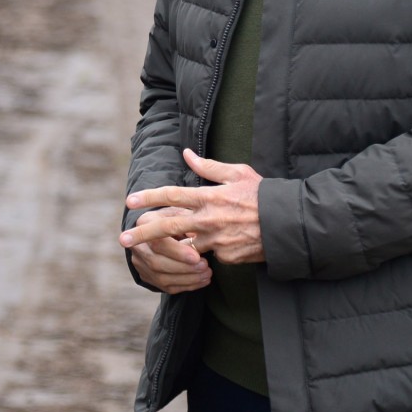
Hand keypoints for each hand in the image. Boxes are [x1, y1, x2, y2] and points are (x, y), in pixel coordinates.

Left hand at [119, 149, 264, 263]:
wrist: (288, 225)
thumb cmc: (262, 195)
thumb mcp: (238, 173)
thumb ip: (208, 167)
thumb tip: (186, 154)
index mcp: (209, 197)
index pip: (172, 196)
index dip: (149, 197)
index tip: (130, 201)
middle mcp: (209, 220)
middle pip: (167, 228)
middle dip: (142, 233)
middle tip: (123, 239)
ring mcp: (216, 241)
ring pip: (186, 246)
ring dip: (174, 247)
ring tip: (157, 249)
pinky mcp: (226, 257)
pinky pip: (209, 255)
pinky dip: (207, 251)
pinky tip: (217, 244)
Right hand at [126, 206, 211, 293]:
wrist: (165, 229)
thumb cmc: (177, 217)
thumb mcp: (182, 212)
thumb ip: (188, 221)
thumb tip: (198, 237)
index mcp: (145, 224)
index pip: (157, 242)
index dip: (177, 252)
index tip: (197, 256)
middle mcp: (138, 245)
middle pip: (157, 262)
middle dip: (183, 267)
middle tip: (205, 266)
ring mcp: (140, 263)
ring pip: (161, 278)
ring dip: (188, 278)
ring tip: (207, 273)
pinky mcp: (148, 276)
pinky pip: (167, 287)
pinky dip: (187, 285)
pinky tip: (203, 280)